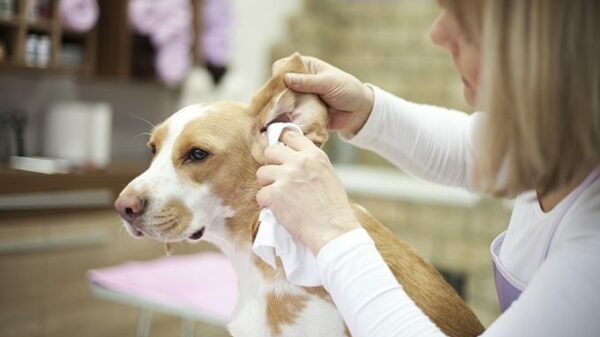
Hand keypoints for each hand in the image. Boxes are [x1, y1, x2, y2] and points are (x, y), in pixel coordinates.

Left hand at [256, 130, 361, 254]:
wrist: (333, 230)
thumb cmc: (333, 208)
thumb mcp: (328, 175)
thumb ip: (310, 164)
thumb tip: (292, 160)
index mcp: (314, 155)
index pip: (290, 136)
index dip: (282, 144)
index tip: (279, 154)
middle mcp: (299, 162)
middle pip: (270, 151)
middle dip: (271, 165)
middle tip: (277, 180)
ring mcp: (285, 176)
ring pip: (262, 173)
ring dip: (268, 186)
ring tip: (280, 198)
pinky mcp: (274, 194)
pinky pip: (260, 195)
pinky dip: (267, 205)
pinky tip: (280, 210)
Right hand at [272, 55, 374, 136]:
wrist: (359, 113)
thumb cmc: (347, 90)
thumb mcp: (328, 83)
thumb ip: (308, 82)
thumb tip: (286, 78)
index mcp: (306, 67)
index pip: (283, 65)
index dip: (278, 74)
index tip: (278, 85)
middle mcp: (299, 82)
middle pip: (278, 85)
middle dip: (275, 94)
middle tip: (274, 104)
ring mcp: (299, 98)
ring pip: (282, 102)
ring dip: (279, 108)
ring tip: (275, 116)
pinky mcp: (301, 113)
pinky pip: (290, 116)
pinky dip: (286, 120)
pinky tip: (282, 124)